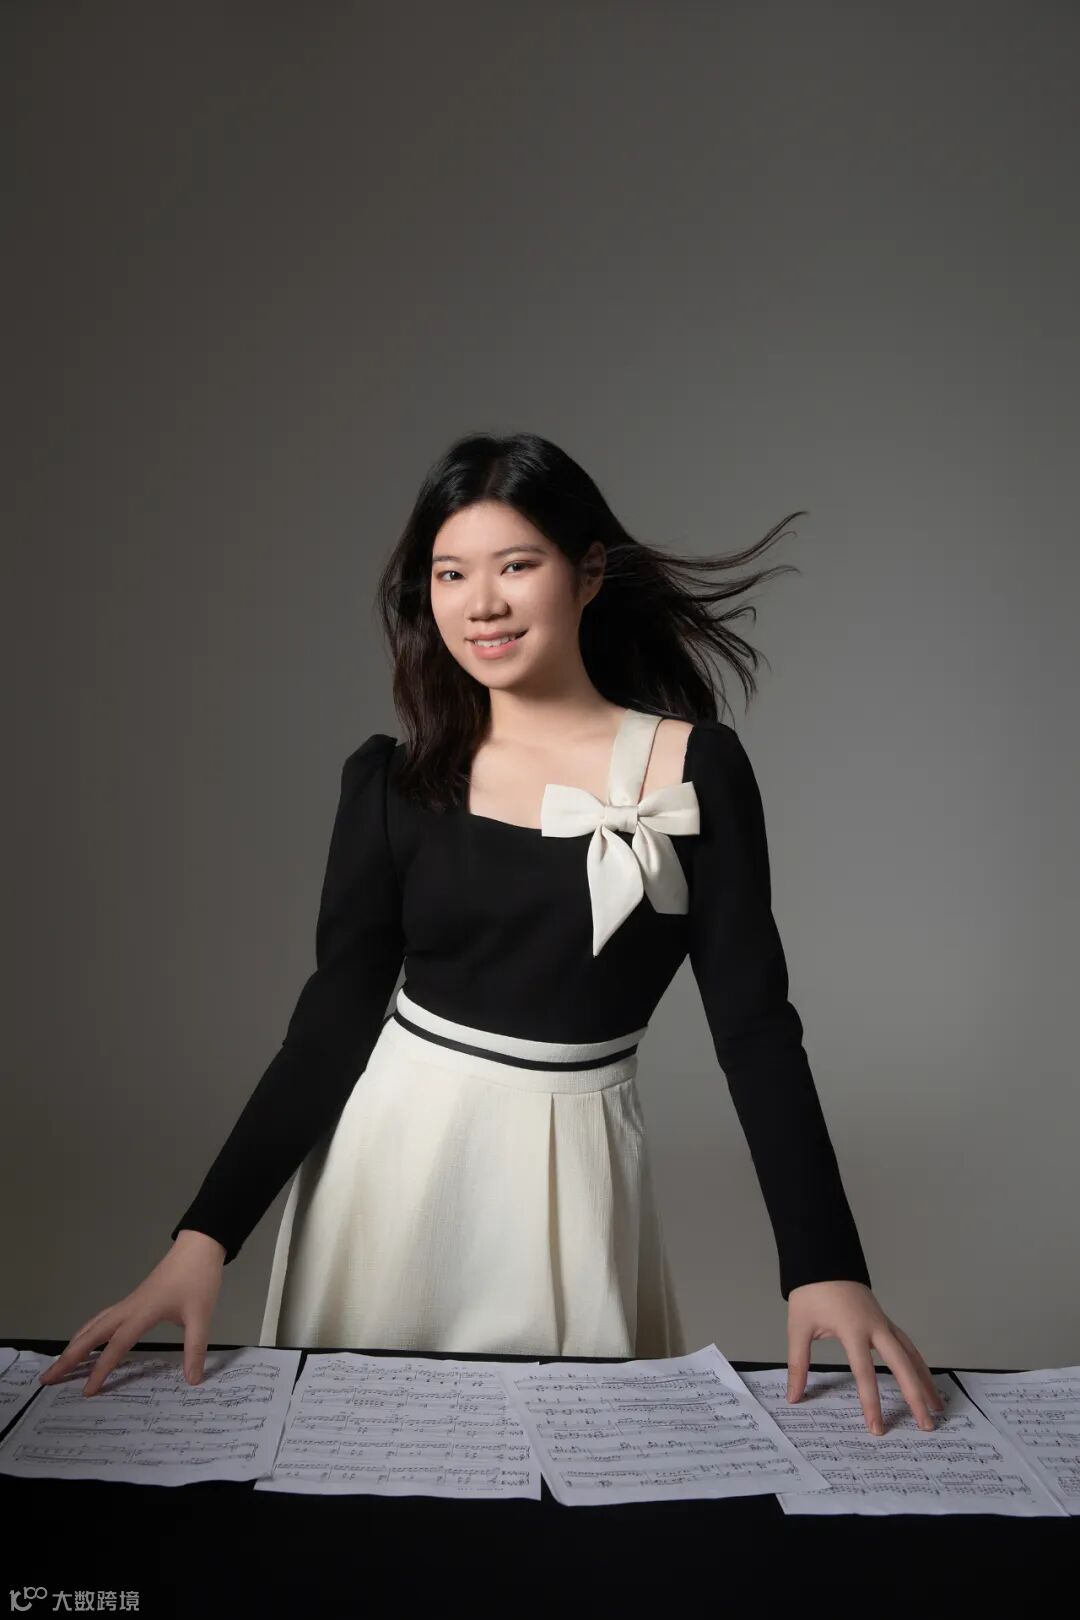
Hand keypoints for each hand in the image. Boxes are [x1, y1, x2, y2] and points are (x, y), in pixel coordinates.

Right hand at [36, 1230, 225, 1396]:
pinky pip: (103, 1318)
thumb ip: (195, 1348)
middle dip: (68, 1357)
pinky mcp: (134, 1300)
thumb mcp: (201, 1316)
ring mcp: (129, 1302)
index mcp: (141, 1313)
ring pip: (94, 1324)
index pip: (116, 1346)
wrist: (199, 1247)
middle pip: (91, 1334)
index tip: (87, 1391)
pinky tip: (87, 1338)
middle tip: (46, 1378)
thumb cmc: (198, 1279)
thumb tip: (193, 1381)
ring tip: (60, 1363)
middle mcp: (129, 1308)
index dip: (100, 1370)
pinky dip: (89, 1332)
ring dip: (75, 1343)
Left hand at [786, 1279, 944, 1434]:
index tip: (877, 1428)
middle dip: (915, 1395)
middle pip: (902, 1365)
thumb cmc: (811, 1293)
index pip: (865, 1372)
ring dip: (925, 1380)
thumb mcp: (799, 1327)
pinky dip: (919, 1364)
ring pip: (912, 1354)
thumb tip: (793, 1397)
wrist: (823, 1260)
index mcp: (852, 1329)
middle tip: (926, 1425)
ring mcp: (884, 1323)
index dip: (871, 1402)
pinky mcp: (886, 1322)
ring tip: (937, 1406)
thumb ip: (798, 1364)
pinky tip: (925, 1379)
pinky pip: (908, 1345)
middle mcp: (875, 1327)